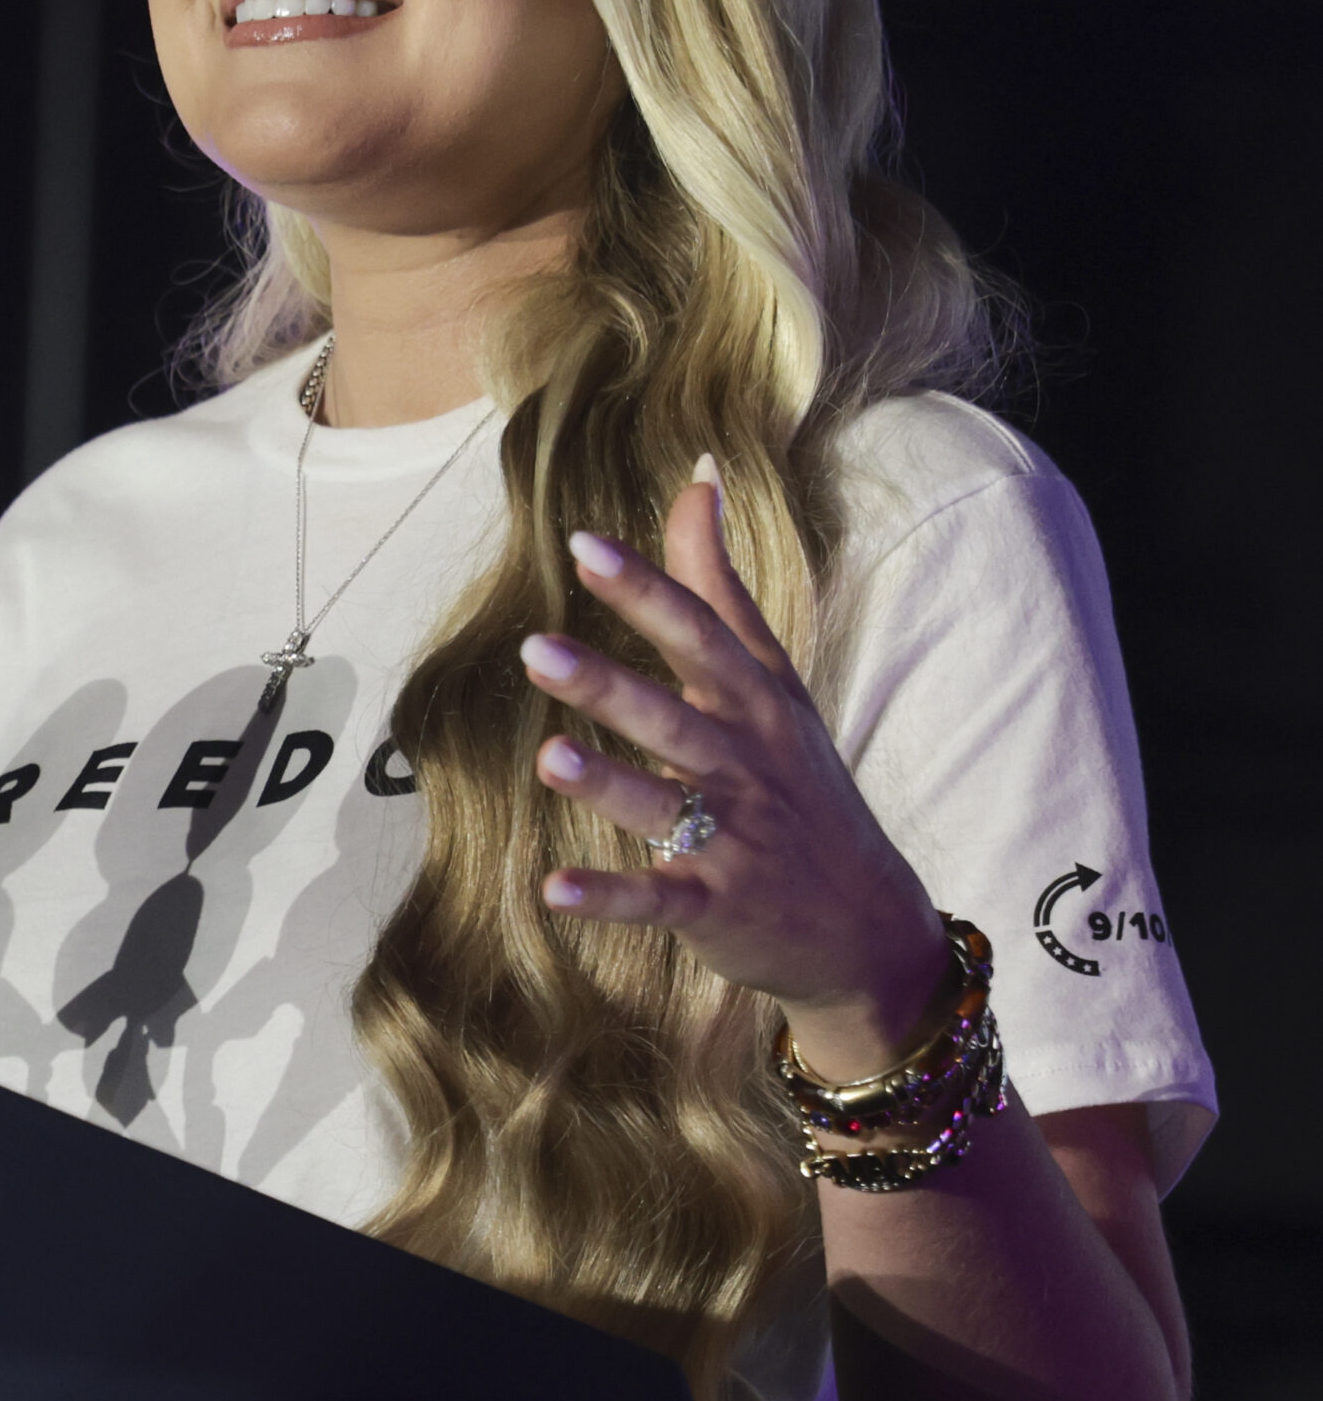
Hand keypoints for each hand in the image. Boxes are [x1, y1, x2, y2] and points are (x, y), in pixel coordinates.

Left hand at [521, 462, 951, 1077]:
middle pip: (673, 717)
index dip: (643, 591)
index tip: (582, 545)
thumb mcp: (772, 682)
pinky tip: (551, 889)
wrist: (866, 924)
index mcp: (755, 705)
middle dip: (607, 684)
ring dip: (606, 784)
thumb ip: (720, 586)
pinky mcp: (713, 909)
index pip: (699, 635)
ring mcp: (733, 842)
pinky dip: (607, 896)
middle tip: (533, 649)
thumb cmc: (802, 783)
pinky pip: (654, 900)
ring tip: (548, 757)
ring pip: (662, 806)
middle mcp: (745, 766)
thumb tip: (699, 477)